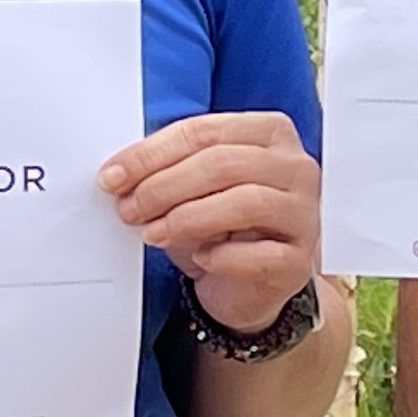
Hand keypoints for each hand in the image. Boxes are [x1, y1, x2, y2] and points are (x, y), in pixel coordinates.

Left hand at [102, 112, 323, 336]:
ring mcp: (305, 214)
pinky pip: (260, 255)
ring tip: (153, 234)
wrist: (247, 284)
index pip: (206, 132)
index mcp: (270, 133)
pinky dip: (222, 257)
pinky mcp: (300, 260)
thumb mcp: (191, 188)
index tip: (112, 177)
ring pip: (246, 202)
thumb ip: (167, 170)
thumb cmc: (219, 228)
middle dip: (164, 186)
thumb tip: (119, 173)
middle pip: (224, 163)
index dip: (152, 153)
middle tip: (128, 209)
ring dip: (187, 219)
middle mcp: (297, 168)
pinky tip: (200, 259)